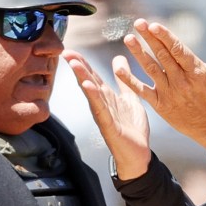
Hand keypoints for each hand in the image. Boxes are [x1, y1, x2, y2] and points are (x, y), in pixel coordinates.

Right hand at [63, 49, 152, 179]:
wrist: (138, 155)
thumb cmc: (132, 129)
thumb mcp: (129, 99)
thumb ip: (123, 80)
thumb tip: (118, 58)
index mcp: (107, 98)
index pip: (92, 77)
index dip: (83, 63)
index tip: (71, 50)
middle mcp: (102, 105)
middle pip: (88, 82)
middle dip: (78, 68)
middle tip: (67, 52)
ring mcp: (104, 116)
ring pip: (92, 94)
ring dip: (83, 78)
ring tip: (75, 64)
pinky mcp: (110, 127)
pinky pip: (102, 110)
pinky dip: (95, 98)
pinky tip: (89, 87)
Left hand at [118, 19, 205, 149]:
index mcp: (197, 71)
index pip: (178, 49)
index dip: (165, 37)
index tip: (152, 25)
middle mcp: (182, 81)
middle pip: (162, 56)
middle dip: (149, 39)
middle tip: (137, 23)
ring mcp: (170, 93)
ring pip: (151, 70)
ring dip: (138, 54)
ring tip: (128, 39)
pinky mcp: (162, 106)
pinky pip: (143, 91)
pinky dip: (130, 80)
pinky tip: (119, 68)